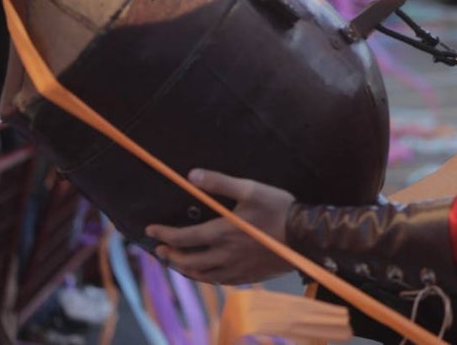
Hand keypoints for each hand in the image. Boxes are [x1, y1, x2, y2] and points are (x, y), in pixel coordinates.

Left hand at [145, 169, 295, 284]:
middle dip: (170, 255)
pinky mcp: (249, 276)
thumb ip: (220, 182)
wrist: (306, 235)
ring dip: (184, 269)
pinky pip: (220, 282)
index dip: (164, 234)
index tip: (150, 230)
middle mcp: (225, 255)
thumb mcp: (251, 189)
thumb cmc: (278, 209)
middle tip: (160, 249)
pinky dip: (206, 278)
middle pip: (189, 261)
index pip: (184, 237)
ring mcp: (237, 268)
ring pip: (202, 275)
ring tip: (177, 263)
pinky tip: (206, 274)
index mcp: (223, 233)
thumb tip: (191, 175)